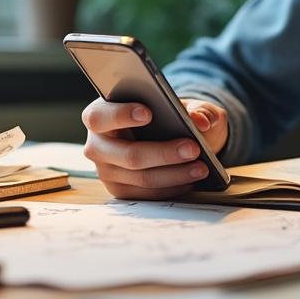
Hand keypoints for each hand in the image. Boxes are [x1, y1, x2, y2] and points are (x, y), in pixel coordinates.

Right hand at [81, 97, 228, 200]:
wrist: (167, 134)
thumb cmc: (168, 114)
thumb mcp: (184, 105)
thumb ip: (196, 108)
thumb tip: (201, 122)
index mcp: (100, 114)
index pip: (99, 117)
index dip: (121, 115)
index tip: (148, 113)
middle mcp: (97, 145)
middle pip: (128, 154)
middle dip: (163, 153)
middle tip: (193, 148)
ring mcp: (107, 171)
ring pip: (141, 177)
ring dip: (175, 174)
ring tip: (201, 167)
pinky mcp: (120, 190)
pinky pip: (146, 194)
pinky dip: (171, 187)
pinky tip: (191, 179)